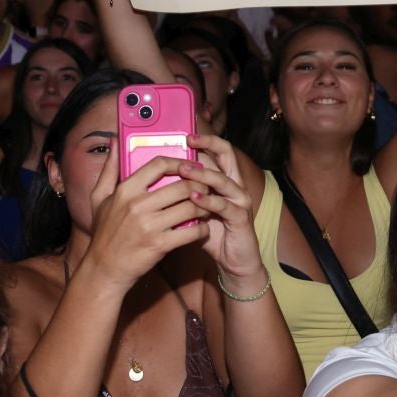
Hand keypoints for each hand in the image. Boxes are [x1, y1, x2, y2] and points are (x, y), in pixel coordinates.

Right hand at [80, 150, 209, 291]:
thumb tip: (116, 140)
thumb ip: (109, 168)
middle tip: (206, 187)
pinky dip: (201, 229)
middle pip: (181, 186)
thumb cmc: (103, 232)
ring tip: (207, 206)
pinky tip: (202, 228)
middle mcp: (137, 205)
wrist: (103, 269)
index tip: (190, 165)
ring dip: (204, 206)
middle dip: (199, 185)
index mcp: (125, 190)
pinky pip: (191, 232)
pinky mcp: (159, 245)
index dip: (179, 162)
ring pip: (190, 208)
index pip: (158, 164)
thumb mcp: (98, 198)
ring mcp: (149, 226)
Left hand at [179, 134, 265, 286]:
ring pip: (223, 179)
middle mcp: (235, 184)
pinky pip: (224, 205)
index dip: (203, 141)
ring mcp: (240, 200)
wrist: (232, 261)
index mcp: (224, 179)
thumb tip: (155, 181)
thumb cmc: (212, 234)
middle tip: (188, 141)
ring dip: (203, 173)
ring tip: (184, 170)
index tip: (184, 135)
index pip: (217, 151)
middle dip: (208, 145)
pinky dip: (209, 201)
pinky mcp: (241, 217)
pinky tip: (194, 199)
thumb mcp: (194, 210)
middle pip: (227, 155)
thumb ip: (181, 194)